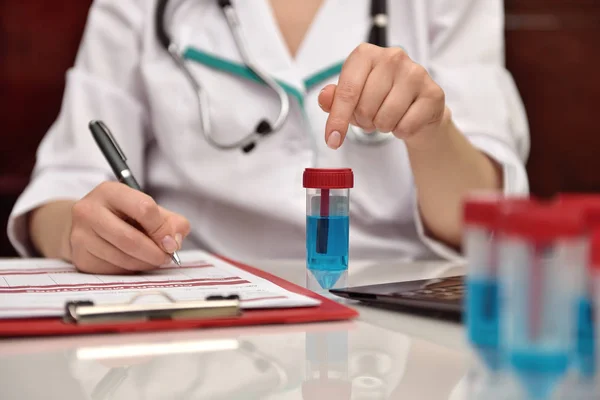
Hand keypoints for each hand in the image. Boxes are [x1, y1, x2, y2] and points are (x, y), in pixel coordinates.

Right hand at [67, 181, 189, 273]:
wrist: (88, 225)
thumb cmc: (125, 216)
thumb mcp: (150, 210)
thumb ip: (170, 222)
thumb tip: (174, 242)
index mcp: (110, 191)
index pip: (144, 208)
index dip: (162, 229)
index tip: (171, 242)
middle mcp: (89, 210)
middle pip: (130, 239)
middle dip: (155, 253)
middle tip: (166, 257)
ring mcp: (80, 235)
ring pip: (122, 258)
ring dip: (145, 264)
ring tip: (153, 260)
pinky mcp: (80, 257)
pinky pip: (113, 269)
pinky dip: (130, 269)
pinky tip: (134, 262)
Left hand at [318, 43, 449, 148]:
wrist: (417, 108)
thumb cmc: (380, 99)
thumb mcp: (352, 98)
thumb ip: (334, 99)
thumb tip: (325, 98)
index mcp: (366, 54)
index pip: (347, 91)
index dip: (337, 120)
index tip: (332, 140)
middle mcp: (392, 57)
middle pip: (365, 108)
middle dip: (364, 122)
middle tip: (371, 117)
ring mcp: (415, 73)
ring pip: (385, 119)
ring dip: (382, 127)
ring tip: (388, 117)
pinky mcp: (433, 93)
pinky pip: (405, 127)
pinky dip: (401, 131)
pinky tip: (405, 119)